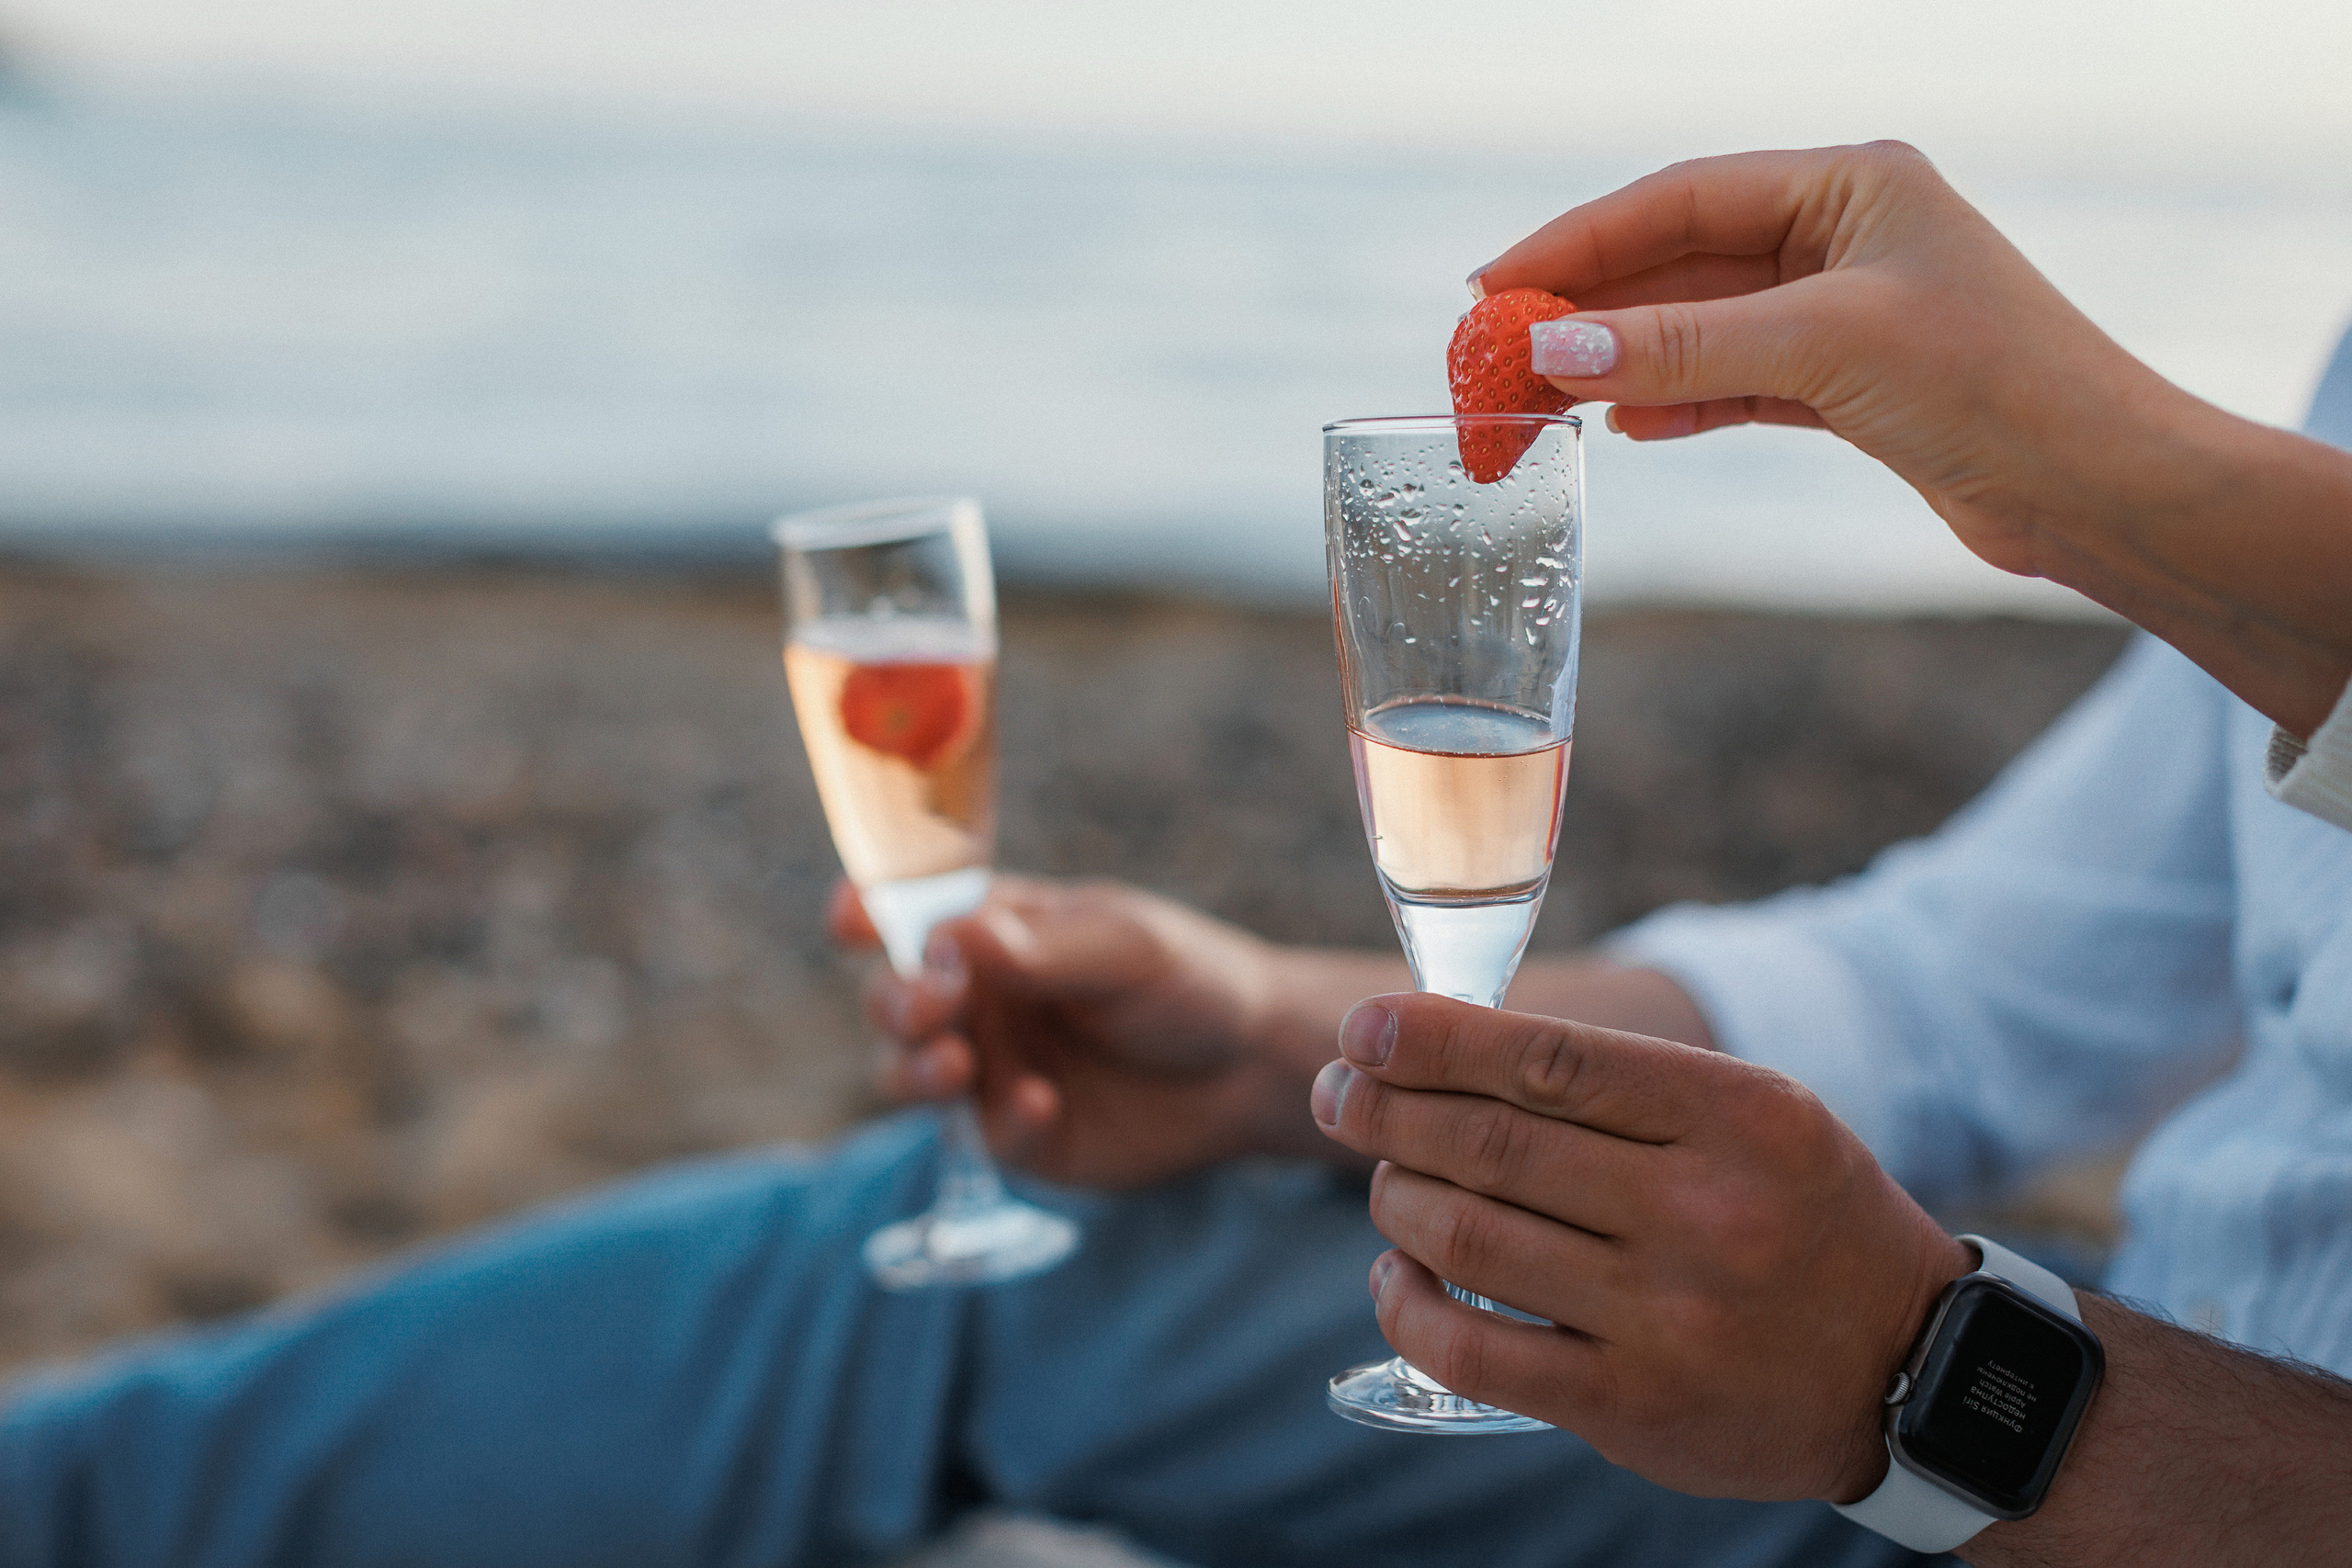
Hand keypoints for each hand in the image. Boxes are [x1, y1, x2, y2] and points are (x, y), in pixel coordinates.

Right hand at [831, 874, 1341, 1187]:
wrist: (1251, 1066)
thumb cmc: (1188, 980)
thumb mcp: (1124, 947)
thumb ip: (1039, 948)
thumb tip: (954, 935)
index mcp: (993, 931)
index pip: (908, 917)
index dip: (866, 914)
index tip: (849, 919)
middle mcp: (977, 999)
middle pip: (894, 1000)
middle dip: (898, 1003)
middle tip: (932, 1008)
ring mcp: (991, 1069)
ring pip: (911, 1074)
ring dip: (918, 1070)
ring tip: (957, 1063)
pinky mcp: (1019, 1136)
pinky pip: (983, 1137)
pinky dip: (1003, 1123)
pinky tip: (1043, 1105)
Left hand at [1309, 991, 1970, 1502]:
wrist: (1912, 1371)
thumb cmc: (1803, 1217)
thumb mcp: (1757, 1118)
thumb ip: (1623, 1084)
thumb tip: (1450, 1048)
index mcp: (1739, 1117)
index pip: (1551, 1060)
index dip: (1436, 1040)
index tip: (1365, 1030)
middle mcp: (1705, 1213)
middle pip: (1494, 1144)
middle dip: (1387, 1111)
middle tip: (1338, 1096)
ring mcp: (1666, 1317)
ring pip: (1469, 1238)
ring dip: (1396, 1199)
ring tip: (1384, 1179)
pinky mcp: (1630, 1408)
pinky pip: (1474, 1351)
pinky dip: (1407, 1307)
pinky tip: (1396, 1278)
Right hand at [1477, 141, 2351, 735]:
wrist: (2099, 486)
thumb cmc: (1991, 385)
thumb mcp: (1822, 349)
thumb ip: (1681, 347)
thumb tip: (1554, 353)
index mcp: (1850, 183)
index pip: (1679, 198)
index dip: (1577, 242)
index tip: (1492, 288)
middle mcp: (1845, 234)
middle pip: (1680, 262)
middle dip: (1588, 310)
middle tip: (1495, 357)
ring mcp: (1847, 311)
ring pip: (1701, 328)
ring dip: (1623, 363)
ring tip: (1541, 400)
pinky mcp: (1853, 386)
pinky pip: (1736, 382)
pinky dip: (1678, 403)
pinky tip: (1625, 431)